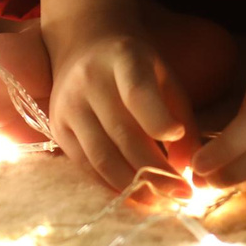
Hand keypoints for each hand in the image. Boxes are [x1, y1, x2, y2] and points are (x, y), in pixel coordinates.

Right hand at [43, 3, 195, 191]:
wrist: (84, 43)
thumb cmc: (135, 65)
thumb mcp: (164, 77)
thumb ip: (180, 117)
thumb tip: (188, 168)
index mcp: (123, 58)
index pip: (137, 92)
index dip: (158, 121)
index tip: (178, 139)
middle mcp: (90, 80)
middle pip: (122, 134)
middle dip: (156, 171)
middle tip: (182, 194)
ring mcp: (68, 104)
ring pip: (102, 156)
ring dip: (133, 186)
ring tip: (160, 202)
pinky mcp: (56, 127)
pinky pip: (85, 164)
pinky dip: (110, 184)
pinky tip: (132, 194)